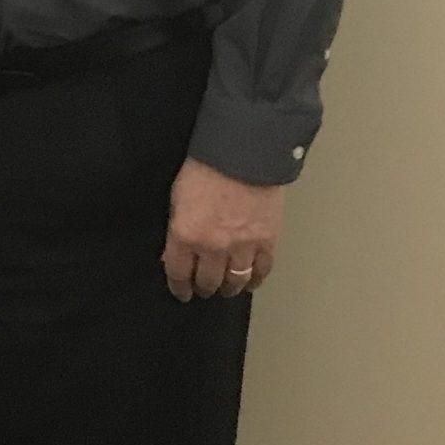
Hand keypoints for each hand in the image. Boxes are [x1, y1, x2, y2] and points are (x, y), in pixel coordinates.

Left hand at [161, 158, 283, 299]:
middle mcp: (214, 246)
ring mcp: (243, 246)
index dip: (179, 287)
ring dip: (229, 287)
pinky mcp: (268, 241)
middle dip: (204, 288)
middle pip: (208, 282)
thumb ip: (178, 229)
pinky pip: (262, 271)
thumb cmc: (206, 167)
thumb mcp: (177, 198)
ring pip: (236, 281)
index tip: (181, 292)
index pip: (179, 274)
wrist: (243, 153)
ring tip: (226, 288)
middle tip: (204, 288)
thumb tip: (176, 251)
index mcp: (186, 235)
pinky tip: (251, 281)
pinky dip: (256, 279)